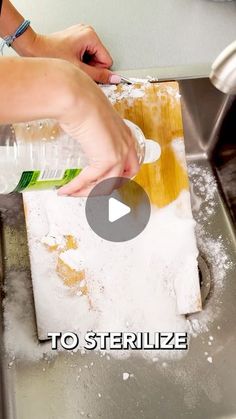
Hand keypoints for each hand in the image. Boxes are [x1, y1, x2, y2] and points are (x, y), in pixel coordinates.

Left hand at [29, 24, 120, 83]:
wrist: (34, 49)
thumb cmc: (50, 54)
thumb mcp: (78, 69)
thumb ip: (99, 75)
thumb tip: (114, 78)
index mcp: (90, 36)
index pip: (107, 60)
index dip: (98, 70)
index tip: (86, 72)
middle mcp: (87, 32)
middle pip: (100, 58)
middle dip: (91, 67)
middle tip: (77, 68)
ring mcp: (82, 34)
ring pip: (93, 57)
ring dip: (85, 65)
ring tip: (72, 63)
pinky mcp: (76, 38)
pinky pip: (86, 54)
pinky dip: (80, 60)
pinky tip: (71, 60)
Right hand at [56, 64, 138, 196]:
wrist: (75, 96)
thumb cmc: (80, 100)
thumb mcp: (91, 117)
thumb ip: (91, 129)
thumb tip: (79, 130)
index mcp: (125, 134)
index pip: (130, 164)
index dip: (119, 177)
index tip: (103, 181)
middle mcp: (126, 145)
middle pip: (122, 178)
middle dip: (104, 188)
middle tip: (87, 191)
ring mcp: (119, 153)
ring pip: (108, 184)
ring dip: (88, 192)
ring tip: (73, 192)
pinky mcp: (106, 159)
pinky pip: (91, 181)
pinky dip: (76, 188)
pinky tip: (66, 190)